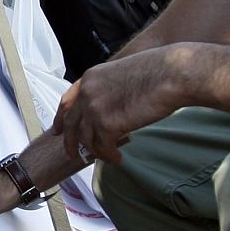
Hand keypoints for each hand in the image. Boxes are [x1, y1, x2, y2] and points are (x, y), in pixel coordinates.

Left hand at [52, 48, 184, 167]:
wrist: (171, 74)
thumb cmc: (157, 71)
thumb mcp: (121, 74)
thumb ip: (108, 90)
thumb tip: (107, 110)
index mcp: (90, 78)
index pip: (67, 101)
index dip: (60, 118)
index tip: (58, 130)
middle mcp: (87, 93)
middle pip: (71, 124)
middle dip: (70, 142)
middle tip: (72, 154)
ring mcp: (95, 109)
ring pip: (87, 140)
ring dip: (97, 152)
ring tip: (109, 156)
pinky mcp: (108, 124)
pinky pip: (103, 148)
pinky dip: (110, 156)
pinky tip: (118, 158)